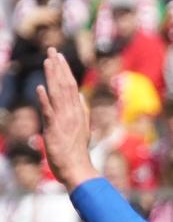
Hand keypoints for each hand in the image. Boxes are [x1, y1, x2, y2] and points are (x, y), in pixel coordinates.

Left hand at [35, 50, 94, 189]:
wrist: (78, 170)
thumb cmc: (77, 152)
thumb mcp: (82, 129)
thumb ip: (82, 111)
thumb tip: (82, 96)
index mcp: (78, 113)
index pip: (71, 87)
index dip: (64, 71)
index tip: (59, 57)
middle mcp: (72, 113)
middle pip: (65, 86)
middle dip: (58, 67)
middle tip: (52, 50)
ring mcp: (64, 121)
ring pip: (58, 94)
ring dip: (52, 77)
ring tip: (47, 61)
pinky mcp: (54, 130)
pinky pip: (49, 113)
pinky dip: (45, 100)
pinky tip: (40, 88)